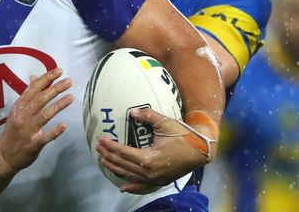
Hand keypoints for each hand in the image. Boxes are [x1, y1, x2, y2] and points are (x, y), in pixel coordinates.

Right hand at [0, 68, 73, 170]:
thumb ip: (28, 95)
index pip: (33, 88)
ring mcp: (28, 130)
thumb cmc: (13, 130)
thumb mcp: (17, 110)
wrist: (4, 155)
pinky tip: (64, 125)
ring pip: (44, 115)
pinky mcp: (33, 144)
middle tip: (69, 81)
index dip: (46, 78)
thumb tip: (34, 77)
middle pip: (40, 99)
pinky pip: (45, 137)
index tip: (59, 71)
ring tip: (71, 98)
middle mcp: (23, 116)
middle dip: (55, 89)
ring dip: (58, 105)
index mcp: (19, 106)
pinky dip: (54, 132)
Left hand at [95, 108, 211, 192]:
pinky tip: (122, 187)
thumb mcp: (165, 123)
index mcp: (149, 158)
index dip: (111, 146)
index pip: (124, 152)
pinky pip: (142, 186)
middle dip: (108, 156)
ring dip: (115, 168)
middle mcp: (150, 172)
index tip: (101, 139)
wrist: (201, 150)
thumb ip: (147, 116)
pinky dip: (131, 186)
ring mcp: (155, 179)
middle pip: (123, 164)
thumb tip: (131, 112)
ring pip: (129, 175)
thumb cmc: (183, 134)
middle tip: (98, 148)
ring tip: (104, 161)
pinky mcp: (160, 181)